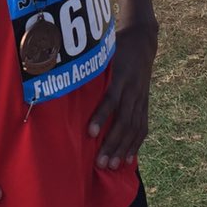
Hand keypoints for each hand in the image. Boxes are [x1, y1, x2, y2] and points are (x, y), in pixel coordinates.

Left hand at [88, 22, 157, 169]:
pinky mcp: (145, 103)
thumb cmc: (116, 48)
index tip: (89, 133)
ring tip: (112, 166)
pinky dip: (136, 144)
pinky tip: (128, 159)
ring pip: (134, 128)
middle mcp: (132, 89)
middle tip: (100, 162)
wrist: (143, 40)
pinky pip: (143, 127)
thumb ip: (87, 66)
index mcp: (120, 76)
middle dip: (112, 143)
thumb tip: (61, 77)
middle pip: (124, 120)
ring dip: (123, 149)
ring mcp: (141, 98)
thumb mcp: (102, 53)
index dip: (101, 117)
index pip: (111, 99)